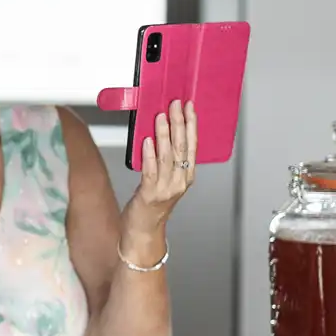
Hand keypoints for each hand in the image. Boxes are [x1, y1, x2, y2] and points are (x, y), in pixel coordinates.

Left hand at [124, 100, 196, 235]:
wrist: (143, 231)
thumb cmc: (152, 205)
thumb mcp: (165, 180)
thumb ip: (165, 160)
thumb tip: (159, 133)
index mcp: (186, 175)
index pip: (192, 145)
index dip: (191, 125)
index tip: (189, 107)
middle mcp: (180, 181)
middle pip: (182, 147)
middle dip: (180, 123)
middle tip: (176, 105)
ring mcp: (166, 188)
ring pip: (167, 156)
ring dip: (164, 134)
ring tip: (161, 116)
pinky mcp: (150, 194)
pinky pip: (151, 170)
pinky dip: (149, 154)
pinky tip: (147, 140)